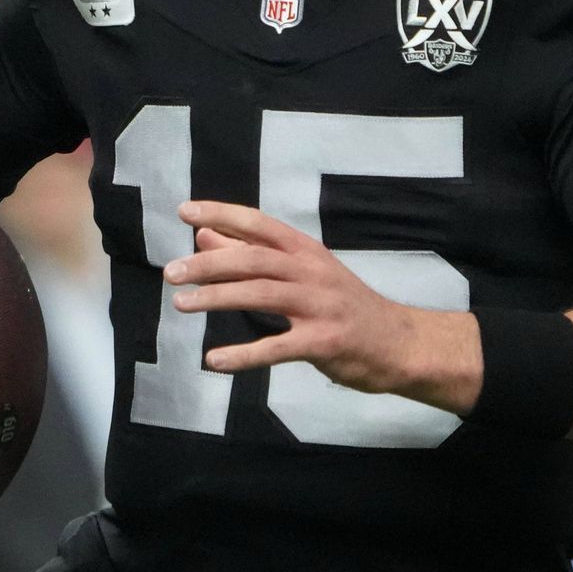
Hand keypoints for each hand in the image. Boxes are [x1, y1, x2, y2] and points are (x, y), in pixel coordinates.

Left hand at [165, 200, 479, 410]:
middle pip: (255, 259)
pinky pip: (277, 348)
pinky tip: (215, 360)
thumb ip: (253, 255)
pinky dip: (244, 355)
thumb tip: (204, 236)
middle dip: (210, 263)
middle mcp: (313, 272)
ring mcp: (320, 307)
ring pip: (261, 295)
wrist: (401, 344)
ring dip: (218, 298)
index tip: (185, 211)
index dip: (222, 214)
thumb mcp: (305, 273)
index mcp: (307, 252)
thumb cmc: (345, 306)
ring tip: (182, 304)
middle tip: (171, 271)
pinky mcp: (324, 343)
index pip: (260, 225)